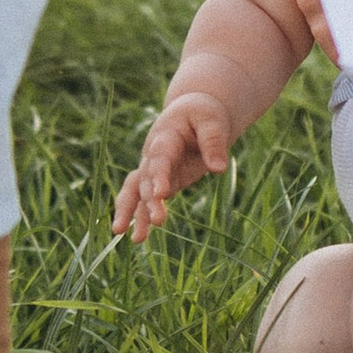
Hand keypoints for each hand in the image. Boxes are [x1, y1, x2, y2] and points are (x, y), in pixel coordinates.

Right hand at [114, 93, 235, 237]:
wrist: (193, 113)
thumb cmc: (203, 114)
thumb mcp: (212, 120)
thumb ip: (214, 142)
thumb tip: (218, 169)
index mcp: (165, 135)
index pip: (160, 157)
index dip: (159, 175)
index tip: (162, 193)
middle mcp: (153, 154)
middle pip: (147, 178)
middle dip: (151, 200)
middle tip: (159, 221)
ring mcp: (153, 169)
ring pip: (136, 191)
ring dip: (133, 213)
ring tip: (135, 239)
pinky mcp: (159, 181)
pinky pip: (145, 200)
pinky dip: (141, 218)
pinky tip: (139, 238)